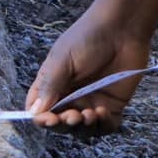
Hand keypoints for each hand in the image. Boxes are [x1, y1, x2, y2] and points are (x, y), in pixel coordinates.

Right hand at [24, 7, 152, 132]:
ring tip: (90, 113)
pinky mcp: (113, 104)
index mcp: (52, 83)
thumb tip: (35, 112)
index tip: (49, 119)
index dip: (41, 119)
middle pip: (60, 123)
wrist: (122, 28)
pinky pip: (106, 126)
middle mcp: (70, 95)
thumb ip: (50, 86)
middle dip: (64, 125)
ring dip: (84, 127)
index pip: (39, 109)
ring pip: (83, 129)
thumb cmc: (87, 37)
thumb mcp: (63, 59)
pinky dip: (103, 125)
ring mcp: (91, 101)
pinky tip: (103, 112)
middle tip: (73, 116)